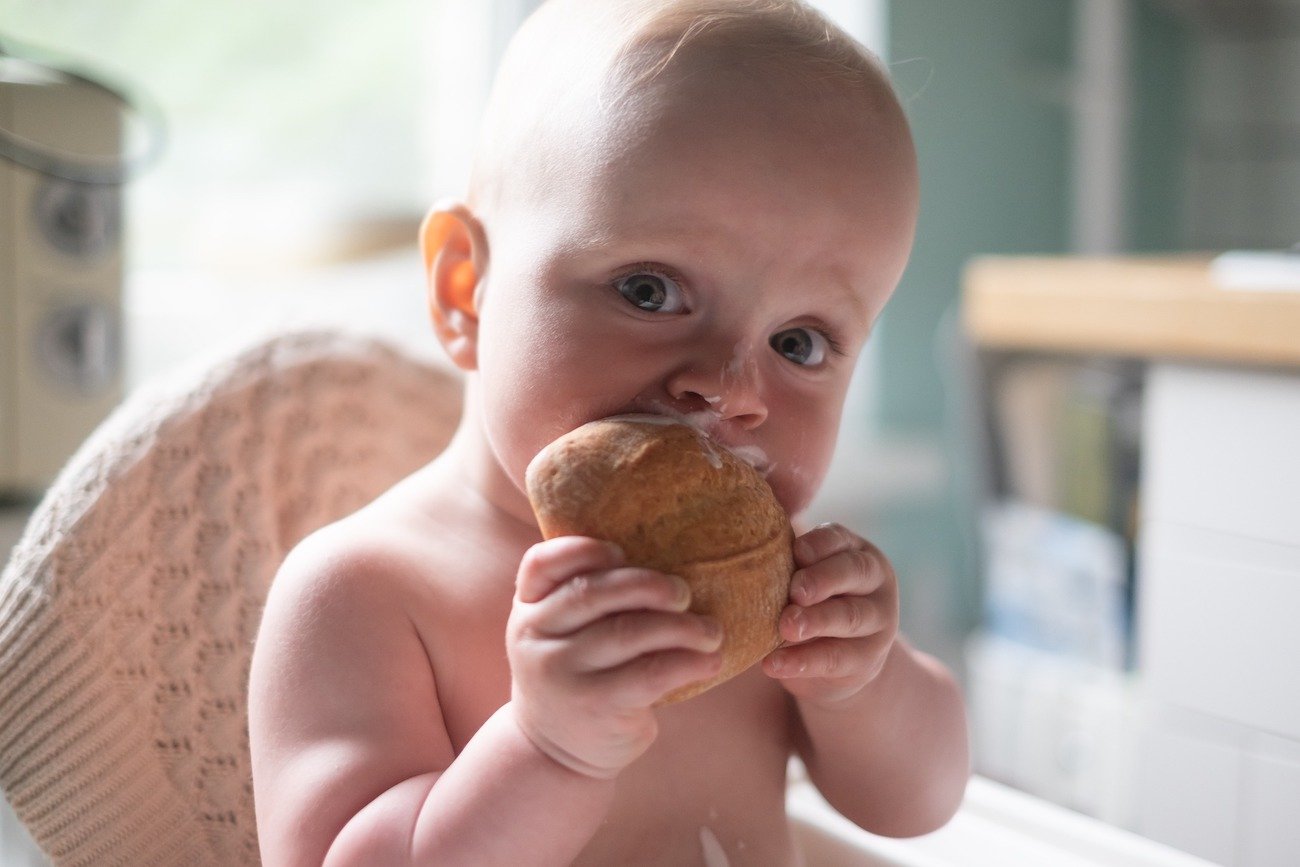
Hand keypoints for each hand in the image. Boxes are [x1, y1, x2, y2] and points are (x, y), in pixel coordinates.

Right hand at [506, 536, 723, 778]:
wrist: (555, 752)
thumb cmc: (575, 674)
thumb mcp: (560, 633)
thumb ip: (587, 598)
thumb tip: (666, 558)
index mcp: (528, 607)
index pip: (543, 563)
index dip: (585, 549)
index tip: (623, 552)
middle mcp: (535, 635)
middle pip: (593, 592)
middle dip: (649, 586)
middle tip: (684, 593)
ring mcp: (561, 673)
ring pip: (629, 632)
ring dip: (682, 627)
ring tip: (711, 631)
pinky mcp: (594, 705)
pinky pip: (650, 673)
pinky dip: (689, 662)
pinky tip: (710, 661)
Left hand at [762, 523, 898, 706]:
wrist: (837, 663)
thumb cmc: (809, 603)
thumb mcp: (801, 576)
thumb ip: (785, 557)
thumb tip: (749, 529)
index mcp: (854, 551)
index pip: (840, 539)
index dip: (818, 544)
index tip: (795, 552)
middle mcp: (874, 582)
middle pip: (854, 572)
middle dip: (822, 579)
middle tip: (795, 592)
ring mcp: (878, 621)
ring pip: (851, 616)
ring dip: (816, 620)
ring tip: (786, 627)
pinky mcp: (869, 660)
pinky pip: (837, 659)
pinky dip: (803, 661)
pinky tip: (773, 664)